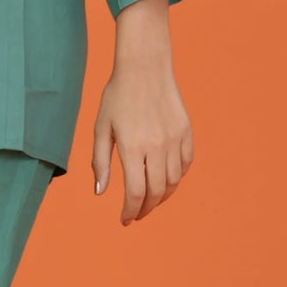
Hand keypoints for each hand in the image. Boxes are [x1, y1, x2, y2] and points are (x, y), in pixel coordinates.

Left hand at [92, 54, 192, 224]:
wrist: (145, 66)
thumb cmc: (117, 96)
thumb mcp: (101, 128)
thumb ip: (100, 161)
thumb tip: (101, 192)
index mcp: (132, 147)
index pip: (135, 193)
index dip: (131, 211)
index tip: (125, 220)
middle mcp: (156, 146)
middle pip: (156, 192)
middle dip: (146, 208)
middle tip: (137, 214)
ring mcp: (174, 139)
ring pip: (174, 181)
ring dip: (162, 196)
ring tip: (150, 200)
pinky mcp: (186, 131)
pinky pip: (186, 163)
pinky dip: (177, 176)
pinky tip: (166, 178)